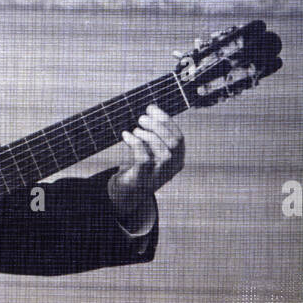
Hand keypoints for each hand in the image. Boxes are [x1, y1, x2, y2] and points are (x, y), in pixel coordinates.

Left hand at [107, 103, 184, 229]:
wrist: (123, 193)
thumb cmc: (136, 167)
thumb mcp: (147, 150)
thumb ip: (152, 134)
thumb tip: (150, 111)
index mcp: (176, 161)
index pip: (179, 138)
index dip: (166, 120)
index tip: (152, 108)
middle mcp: (170, 170)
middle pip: (174, 144)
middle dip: (158, 126)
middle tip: (142, 118)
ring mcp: (158, 178)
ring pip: (164, 153)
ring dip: (148, 135)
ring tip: (135, 129)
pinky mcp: (142, 182)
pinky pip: (144, 160)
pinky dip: (135, 143)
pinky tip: (126, 135)